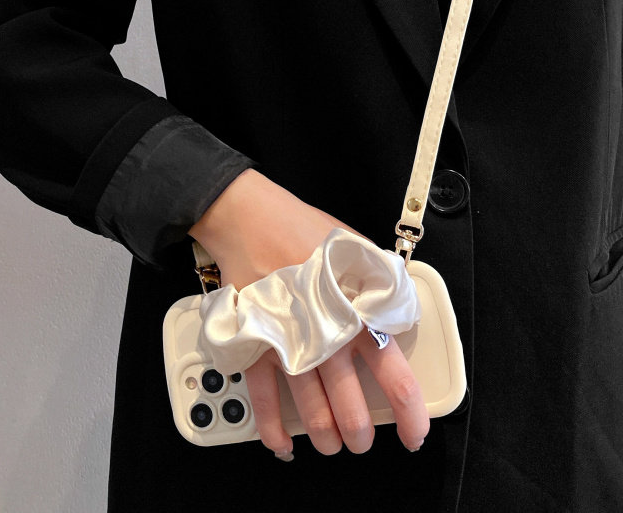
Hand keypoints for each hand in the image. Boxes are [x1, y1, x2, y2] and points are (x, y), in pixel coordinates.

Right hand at [188, 168, 429, 458]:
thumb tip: (396, 308)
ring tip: (331, 444)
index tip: (414, 434)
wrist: (250, 219)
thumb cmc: (301, 228)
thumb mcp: (355, 248)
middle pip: (351, 407)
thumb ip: (378, 281)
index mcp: (357, 314)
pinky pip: (264, 399)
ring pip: (311, 411)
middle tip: (361, 439)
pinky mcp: (255, 345)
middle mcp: (325, 337)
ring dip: (324, 436)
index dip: (410, 415)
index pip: (394, 377)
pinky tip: (283, 445)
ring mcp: (287, 345)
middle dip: (359, 433)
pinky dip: (272, 429)